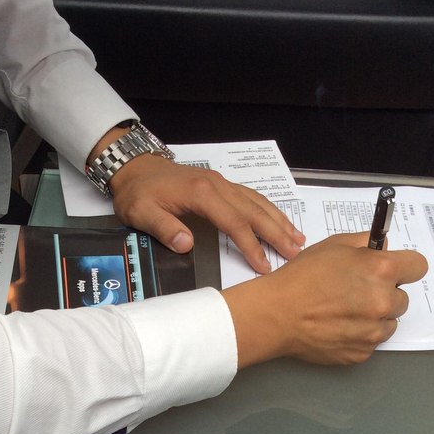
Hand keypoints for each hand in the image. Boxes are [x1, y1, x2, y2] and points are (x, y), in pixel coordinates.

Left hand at [108, 153, 304, 271]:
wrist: (135, 167)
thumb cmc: (138, 193)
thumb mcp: (142, 213)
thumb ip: (164, 229)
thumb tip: (187, 245)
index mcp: (202, 194)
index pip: (234, 223)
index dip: (251, 246)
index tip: (263, 266)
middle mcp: (218, 185)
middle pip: (254, 211)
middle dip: (277, 233)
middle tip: (295, 253)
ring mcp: (222, 183)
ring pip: (257, 202)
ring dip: (279, 221)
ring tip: (298, 239)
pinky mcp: (222, 185)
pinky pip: (251, 197)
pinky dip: (269, 210)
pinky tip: (279, 221)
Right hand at [221, 232, 427, 366]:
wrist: (276, 314)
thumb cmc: (301, 278)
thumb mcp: (334, 245)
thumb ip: (366, 243)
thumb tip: (383, 248)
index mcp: (382, 270)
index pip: (418, 267)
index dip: (405, 267)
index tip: (394, 271)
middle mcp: (384, 302)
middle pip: (402, 298)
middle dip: (385, 294)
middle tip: (357, 293)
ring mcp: (374, 331)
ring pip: (388, 323)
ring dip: (374, 317)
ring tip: (345, 312)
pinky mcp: (362, 353)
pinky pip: (371, 342)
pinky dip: (359, 336)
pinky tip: (337, 327)